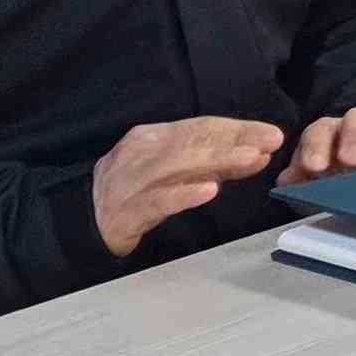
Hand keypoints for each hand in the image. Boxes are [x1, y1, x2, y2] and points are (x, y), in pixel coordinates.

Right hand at [93, 116, 287, 256]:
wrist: (84, 227)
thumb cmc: (135, 194)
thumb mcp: (172, 172)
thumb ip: (210, 163)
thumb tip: (256, 153)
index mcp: (149, 138)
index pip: (198, 128)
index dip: (236, 130)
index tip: (270, 134)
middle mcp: (137, 154)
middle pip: (191, 144)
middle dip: (234, 142)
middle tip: (269, 142)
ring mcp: (128, 182)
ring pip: (177, 167)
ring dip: (217, 161)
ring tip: (250, 159)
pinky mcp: (124, 211)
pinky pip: (158, 201)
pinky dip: (184, 195)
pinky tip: (209, 191)